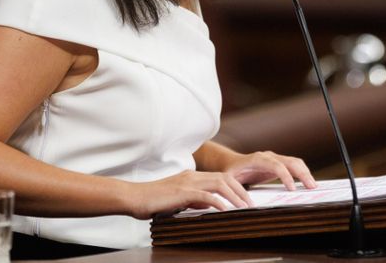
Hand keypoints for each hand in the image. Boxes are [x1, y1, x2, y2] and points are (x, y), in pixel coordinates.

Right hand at [126, 170, 252, 218]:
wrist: (133, 197)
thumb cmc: (152, 200)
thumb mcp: (177, 199)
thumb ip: (192, 200)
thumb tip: (207, 205)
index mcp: (192, 176)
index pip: (220, 177)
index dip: (236, 187)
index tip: (245, 199)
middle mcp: (192, 176)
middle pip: (225, 178)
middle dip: (241, 191)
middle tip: (251, 204)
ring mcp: (187, 182)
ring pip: (219, 184)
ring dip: (234, 196)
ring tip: (244, 207)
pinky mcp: (182, 192)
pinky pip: (205, 196)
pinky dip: (218, 202)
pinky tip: (226, 210)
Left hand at [224, 151, 317, 190]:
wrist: (231, 162)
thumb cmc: (230, 172)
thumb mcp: (228, 180)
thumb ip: (234, 188)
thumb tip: (241, 201)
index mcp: (257, 159)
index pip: (276, 166)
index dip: (286, 177)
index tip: (292, 189)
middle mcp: (268, 156)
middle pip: (289, 162)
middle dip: (302, 174)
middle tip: (311, 187)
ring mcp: (274, 158)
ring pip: (294, 162)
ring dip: (305, 173)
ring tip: (313, 186)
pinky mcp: (278, 162)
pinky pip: (293, 165)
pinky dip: (302, 172)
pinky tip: (307, 182)